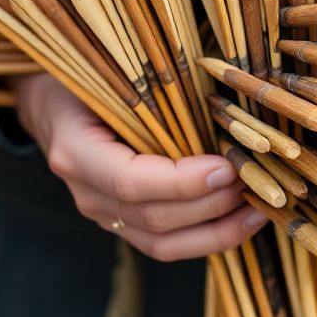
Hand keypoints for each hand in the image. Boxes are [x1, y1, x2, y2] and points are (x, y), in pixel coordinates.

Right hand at [12, 74, 266, 260]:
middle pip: (153, 218)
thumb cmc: (90, 77)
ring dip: (219, 230)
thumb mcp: (111, 72)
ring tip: (260, 206)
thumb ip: (153, 91)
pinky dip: (210, 236)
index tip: (226, 168)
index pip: (130, 182)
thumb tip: (220, 93)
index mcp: (75, 151)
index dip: (182, 182)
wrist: (55, 104)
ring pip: (164, 243)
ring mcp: (103, 215)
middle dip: (211, 204)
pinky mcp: (124, 224)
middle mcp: (85, 192)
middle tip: (253, 180)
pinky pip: (167, 243)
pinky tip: (244, 218)